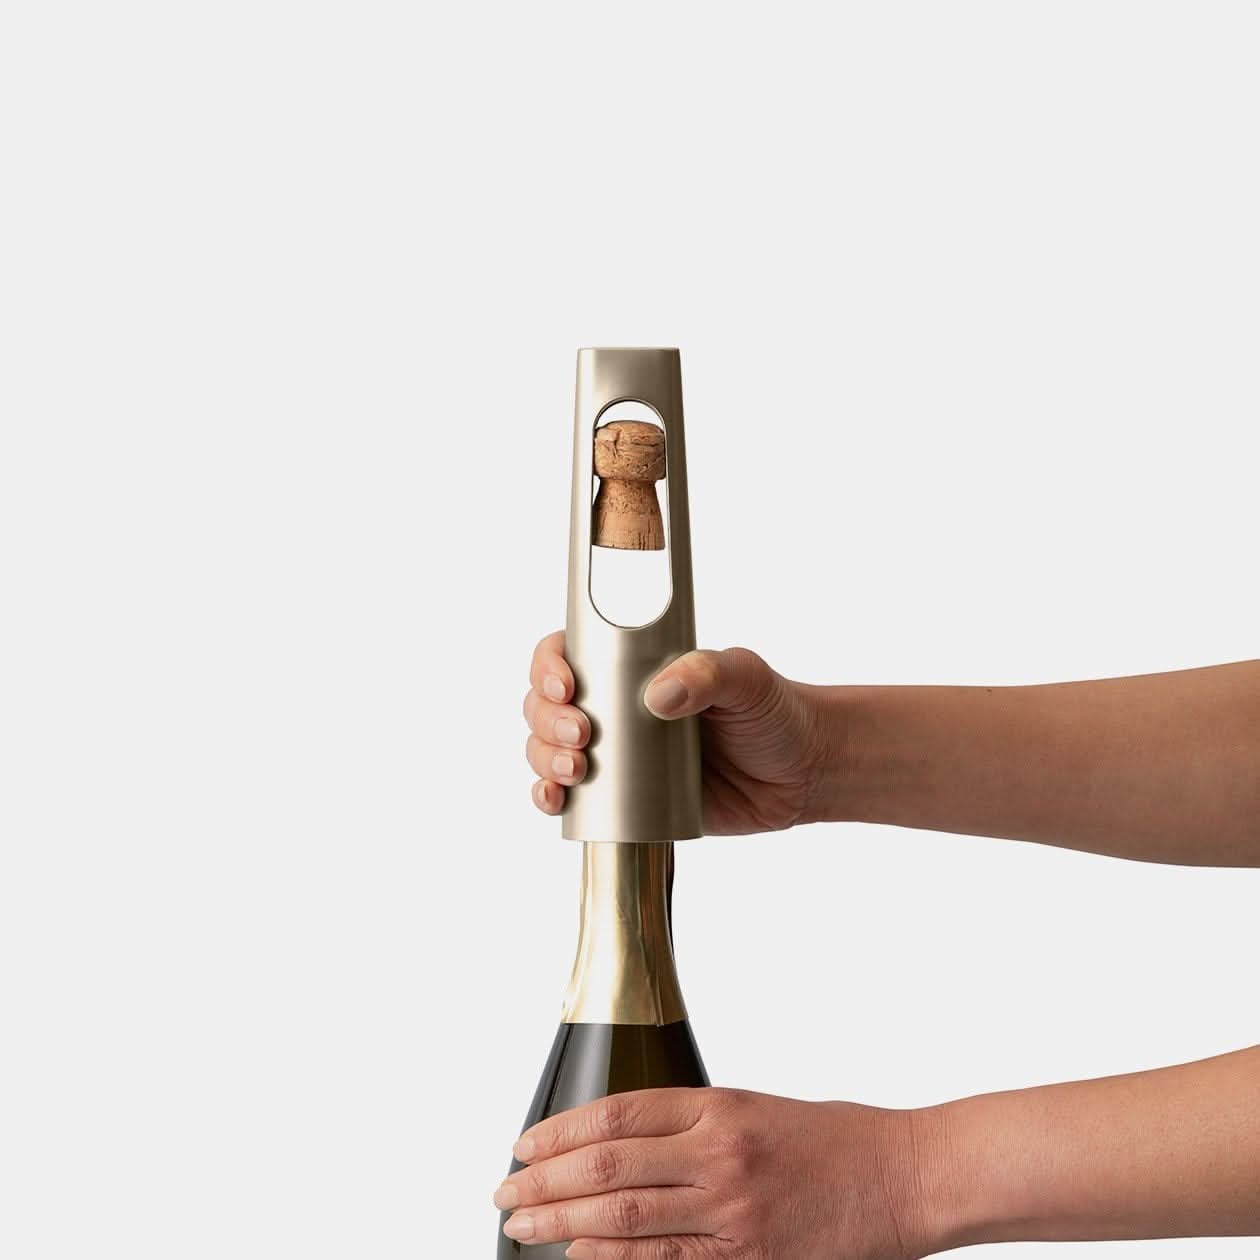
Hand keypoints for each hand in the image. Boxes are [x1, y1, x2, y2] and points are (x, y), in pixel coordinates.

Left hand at [493, 1086, 933, 1257]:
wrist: (903, 1175)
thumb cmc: (834, 1139)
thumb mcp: (755, 1109)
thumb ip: (692, 1126)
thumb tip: (621, 1146)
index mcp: (717, 1106)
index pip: (616, 1113)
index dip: (560, 1131)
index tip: (524, 1146)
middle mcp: (718, 1153)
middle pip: (607, 1165)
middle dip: (545, 1182)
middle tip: (505, 1193)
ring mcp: (732, 1211)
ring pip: (625, 1215)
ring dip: (562, 1221)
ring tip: (522, 1226)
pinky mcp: (750, 1258)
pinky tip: (578, 1257)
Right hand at [524, 632, 832, 833]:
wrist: (800, 776)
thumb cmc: (774, 713)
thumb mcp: (747, 679)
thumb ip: (709, 673)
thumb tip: (657, 695)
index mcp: (633, 666)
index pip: (570, 653)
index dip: (549, 665)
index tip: (565, 685)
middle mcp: (614, 706)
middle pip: (546, 704)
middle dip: (547, 720)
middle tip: (582, 735)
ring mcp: (615, 754)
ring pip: (547, 749)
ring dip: (544, 758)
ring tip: (575, 770)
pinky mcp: (622, 799)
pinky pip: (570, 796)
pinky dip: (549, 796)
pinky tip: (555, 799)